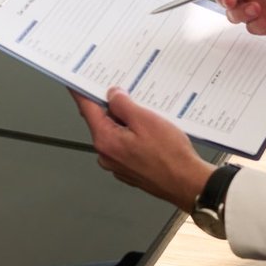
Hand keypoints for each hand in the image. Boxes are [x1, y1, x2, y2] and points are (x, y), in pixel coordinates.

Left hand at [72, 88, 213, 210]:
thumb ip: (123, 105)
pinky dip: (133, 135)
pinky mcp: (130, 169)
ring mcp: (118, 164)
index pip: (86, 109)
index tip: (76, 82)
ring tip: (146, 113)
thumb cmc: (170, 156)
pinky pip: (125, 145)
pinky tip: (150, 132)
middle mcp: (107, 154)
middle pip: (101, 121)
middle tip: (125, 91)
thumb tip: (112, 95)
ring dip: (126, 121)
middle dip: (111, 106)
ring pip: (115, 133)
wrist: (188, 183)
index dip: (82, 92)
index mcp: (106, 140)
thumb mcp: (145, 120)